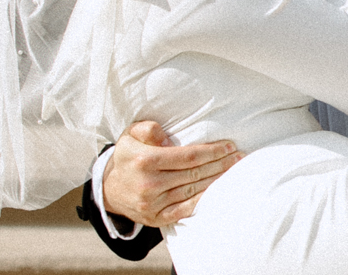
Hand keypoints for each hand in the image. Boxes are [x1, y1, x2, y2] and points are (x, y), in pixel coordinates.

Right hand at [102, 121, 242, 226]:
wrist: (108, 189)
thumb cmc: (127, 156)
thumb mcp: (130, 134)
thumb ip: (148, 129)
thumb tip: (166, 138)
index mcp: (144, 160)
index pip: (188, 156)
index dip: (211, 151)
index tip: (229, 146)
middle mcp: (149, 184)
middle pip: (194, 173)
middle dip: (220, 164)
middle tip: (239, 157)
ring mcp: (152, 204)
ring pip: (192, 190)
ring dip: (216, 180)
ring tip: (233, 171)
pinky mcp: (156, 218)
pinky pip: (184, 209)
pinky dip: (202, 200)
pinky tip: (216, 191)